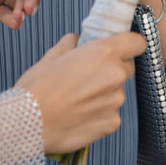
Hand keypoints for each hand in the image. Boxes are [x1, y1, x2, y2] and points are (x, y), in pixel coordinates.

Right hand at [17, 32, 145, 153]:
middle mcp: (114, 76)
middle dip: (111, 70)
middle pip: (126, 68)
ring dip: (103, 94)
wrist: (28, 122)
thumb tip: (78, 41)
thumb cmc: (37, 87)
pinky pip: (111, 114)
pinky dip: (99, 114)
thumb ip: (71, 44)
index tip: (120, 48)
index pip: (136, 43)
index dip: (128, 45)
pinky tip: (79, 115)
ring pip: (116, 92)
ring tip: (77, 100)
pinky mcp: (111, 123)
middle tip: (87, 77)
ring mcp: (115, 102)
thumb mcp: (52, 55)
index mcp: (103, 53)